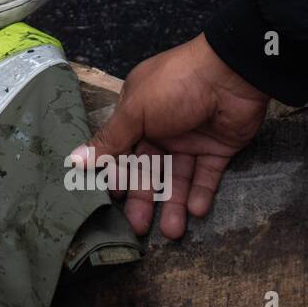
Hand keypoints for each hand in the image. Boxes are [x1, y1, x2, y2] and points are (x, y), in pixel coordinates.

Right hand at [68, 33, 268, 239]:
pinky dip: (202, 194)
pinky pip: (206, 176)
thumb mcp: (136, 111)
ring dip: (175, 204)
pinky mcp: (218, 149)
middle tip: (139, 229)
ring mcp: (191, 139)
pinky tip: (197, 211)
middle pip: (149, 170)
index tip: (112, 202)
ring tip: (173, 232)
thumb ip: (110, 140)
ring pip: (178, 178)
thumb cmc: (175, 87)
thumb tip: (75, 161)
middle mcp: (162, 128)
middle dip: (145, 199)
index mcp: (137, 114)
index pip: (122, 152)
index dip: (118, 177)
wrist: (232, 74)